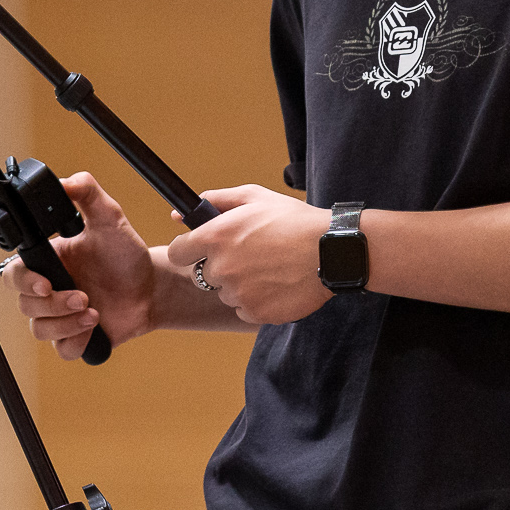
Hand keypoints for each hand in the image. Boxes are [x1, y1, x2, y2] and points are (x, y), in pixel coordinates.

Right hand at [0, 173, 157, 360]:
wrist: (151, 287)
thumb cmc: (125, 253)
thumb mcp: (110, 219)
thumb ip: (87, 194)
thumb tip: (66, 181)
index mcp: (49, 261)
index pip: (14, 273)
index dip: (23, 281)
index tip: (45, 283)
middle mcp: (49, 289)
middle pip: (24, 304)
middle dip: (51, 304)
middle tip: (81, 296)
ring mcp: (60, 315)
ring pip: (40, 329)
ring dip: (66, 322)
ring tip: (93, 311)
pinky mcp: (75, 337)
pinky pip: (61, 349)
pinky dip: (76, 341)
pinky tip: (94, 326)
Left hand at [165, 184, 333, 324]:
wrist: (332, 250)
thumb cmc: (294, 220)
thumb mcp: (254, 197)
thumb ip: (215, 201)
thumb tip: (179, 214)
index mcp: (216, 236)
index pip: (178, 253)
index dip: (188, 251)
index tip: (199, 250)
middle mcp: (222, 266)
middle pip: (204, 275)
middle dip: (221, 266)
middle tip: (250, 255)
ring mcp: (238, 293)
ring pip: (226, 293)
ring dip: (240, 284)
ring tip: (270, 268)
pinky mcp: (255, 312)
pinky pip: (244, 309)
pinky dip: (257, 300)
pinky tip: (276, 284)